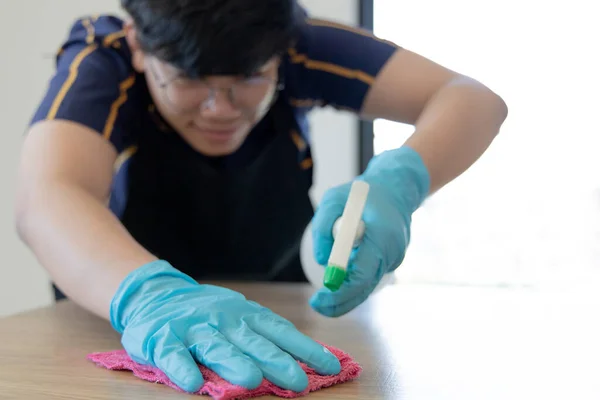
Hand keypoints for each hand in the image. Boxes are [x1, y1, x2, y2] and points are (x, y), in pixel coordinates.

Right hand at [110, 261, 340, 392]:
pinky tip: (192, 383)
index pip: (281, 332)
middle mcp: (223, 320)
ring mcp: (193, 328)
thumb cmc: (208, 312)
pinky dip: (182, 367)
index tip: (331, 366)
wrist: (156, 294)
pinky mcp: (162, 338)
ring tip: (251, 381)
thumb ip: (267, 336)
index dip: (306, 349)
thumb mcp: (241, 316)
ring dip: (234, 363)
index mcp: (246, 315)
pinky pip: (172, 354)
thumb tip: (307, 360)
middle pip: (253, 343)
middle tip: (298, 381)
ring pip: (216, 347)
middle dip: (277, 361)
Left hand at [310, 146, 429, 316]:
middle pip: (365, 288)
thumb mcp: (334, 199)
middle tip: (316, 305)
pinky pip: (368, 278)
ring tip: (321, 298)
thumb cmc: (361, 194)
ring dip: (344, 293)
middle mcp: (393, 252)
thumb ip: (323, 227)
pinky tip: (342, 274)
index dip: (342, 288)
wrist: (394, 190)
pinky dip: (353, 282)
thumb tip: (321, 261)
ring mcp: (394, 260)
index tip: (322, 295)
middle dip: (340, 301)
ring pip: (366, 287)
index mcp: (384, 235)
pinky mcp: (390, 264)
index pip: (363, 272)